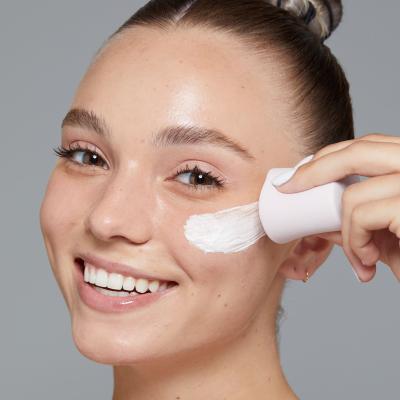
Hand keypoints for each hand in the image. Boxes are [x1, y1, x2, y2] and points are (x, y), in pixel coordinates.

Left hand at [273, 133, 399, 282]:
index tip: (300, 173)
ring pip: (354, 194)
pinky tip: (368, 265)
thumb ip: (357, 221)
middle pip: (359, 150)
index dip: (330, 155)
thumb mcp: (385, 236)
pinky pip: (361, 217)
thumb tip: (318, 217)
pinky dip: (355, 244)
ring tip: (359, 259)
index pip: (369, 144)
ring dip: (345, 234)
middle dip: (314, 169)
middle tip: (288, 187)